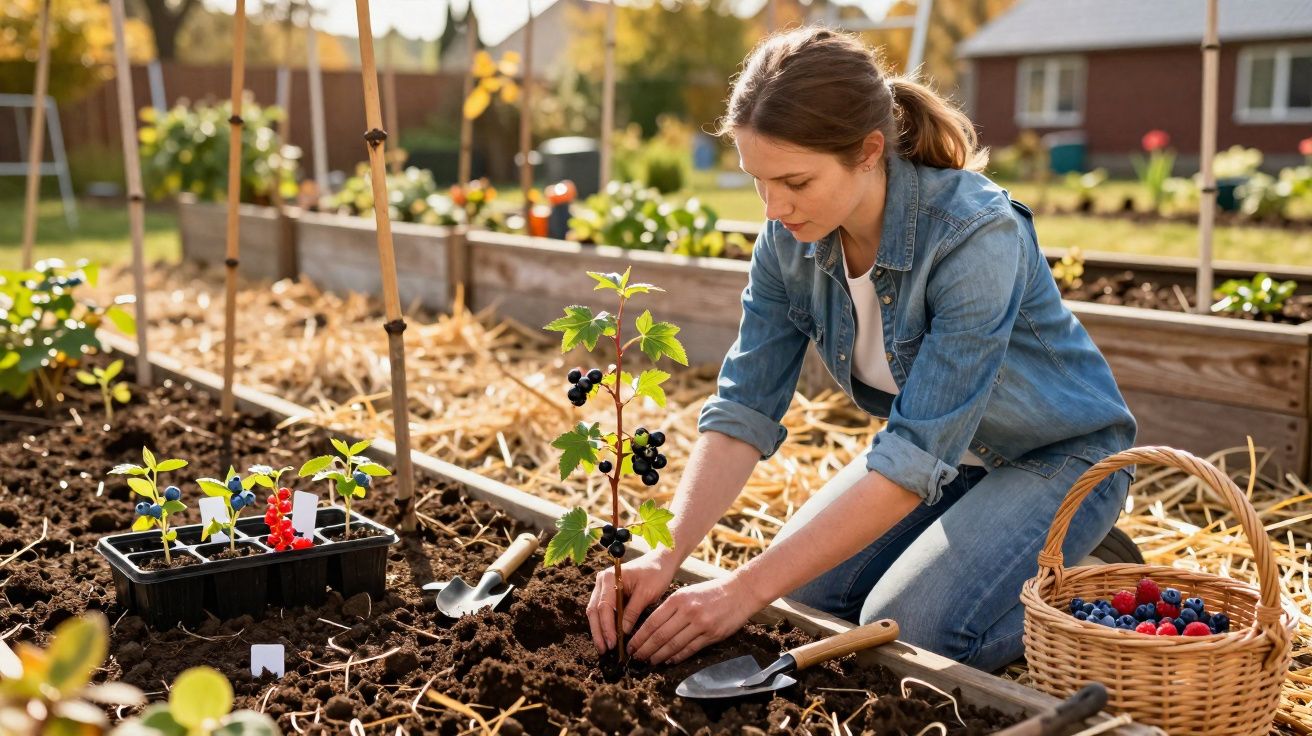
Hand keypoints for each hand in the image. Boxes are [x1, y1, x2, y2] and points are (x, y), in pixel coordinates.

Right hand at [587, 549, 680, 652]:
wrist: (660, 561)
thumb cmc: (655, 574)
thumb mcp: (646, 593)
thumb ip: (632, 612)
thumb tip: (623, 632)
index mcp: (609, 577)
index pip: (603, 607)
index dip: (606, 627)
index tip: (613, 643)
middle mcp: (602, 581)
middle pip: (594, 610)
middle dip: (599, 632)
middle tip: (604, 650)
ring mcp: (603, 586)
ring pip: (595, 611)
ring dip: (599, 630)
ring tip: (604, 647)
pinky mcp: (608, 592)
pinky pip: (602, 610)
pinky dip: (604, 623)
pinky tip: (608, 636)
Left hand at [626, 573, 764, 664]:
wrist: (740, 592)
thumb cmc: (711, 592)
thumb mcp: (687, 593)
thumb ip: (670, 608)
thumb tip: (651, 627)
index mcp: (678, 599)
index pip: (652, 622)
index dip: (640, 637)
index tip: (631, 646)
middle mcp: (688, 611)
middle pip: (660, 636)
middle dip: (645, 649)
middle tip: (636, 657)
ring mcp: (700, 624)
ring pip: (673, 645)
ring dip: (659, 656)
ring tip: (650, 661)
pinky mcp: (712, 635)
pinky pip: (690, 649)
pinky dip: (677, 656)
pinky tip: (669, 660)